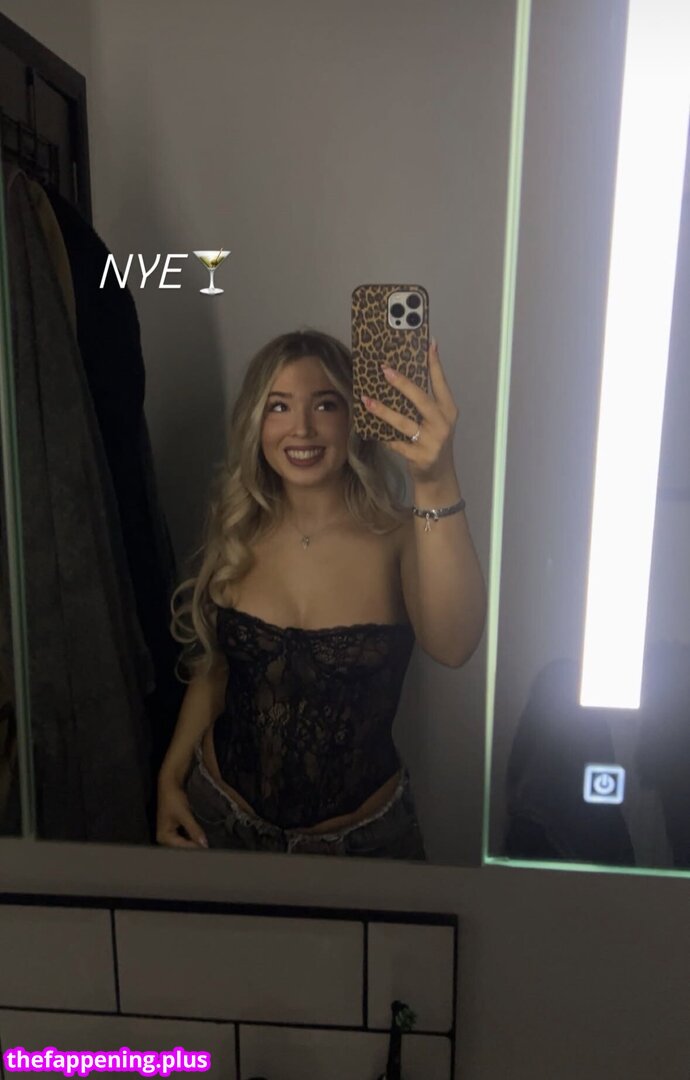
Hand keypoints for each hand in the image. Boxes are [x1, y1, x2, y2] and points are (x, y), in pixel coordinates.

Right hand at [156, 778, 208, 848]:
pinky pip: (186, 836)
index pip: (182, 848)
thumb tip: (204, 844)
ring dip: (195, 841)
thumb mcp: (184, 815)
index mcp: (164, 837)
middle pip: (183, 847)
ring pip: (185, 843)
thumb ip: (194, 830)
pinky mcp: (175, 828)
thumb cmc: (173, 798)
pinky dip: (193, 836)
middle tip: (210, 845)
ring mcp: (170, 833)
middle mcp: (165, 838)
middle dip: (196, 846)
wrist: (170, 784)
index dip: (196, 847)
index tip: (209, 847)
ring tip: (208, 840)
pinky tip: (202, 835)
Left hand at [360, 339, 458, 484]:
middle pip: (421, 400)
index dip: (435, 363)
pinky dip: (382, 435)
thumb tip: (400, 376)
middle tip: (385, 369)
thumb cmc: (433, 441)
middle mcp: (443, 424)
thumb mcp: (436, 419)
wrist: (438, 476)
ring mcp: (432, 442)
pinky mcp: (420, 457)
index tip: (428, 343)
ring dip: (383, 411)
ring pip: (404, 422)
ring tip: (367, 400)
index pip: (440, 383)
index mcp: (448, 410)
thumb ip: (425, 400)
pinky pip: (395, 443)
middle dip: (403, 384)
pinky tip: (369, 427)